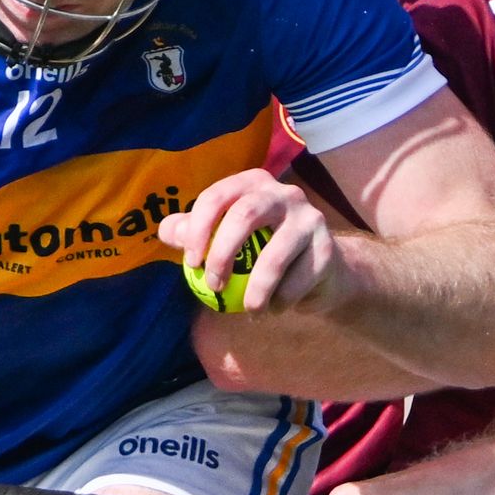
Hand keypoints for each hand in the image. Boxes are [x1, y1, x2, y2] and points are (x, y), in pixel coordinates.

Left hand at [160, 170, 345, 314]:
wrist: (316, 272)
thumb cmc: (261, 252)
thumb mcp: (223, 240)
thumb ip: (193, 233)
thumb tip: (167, 231)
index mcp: (253, 184)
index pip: (217, 196)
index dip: (198, 228)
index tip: (190, 263)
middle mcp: (284, 193)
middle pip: (246, 214)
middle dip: (223, 253)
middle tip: (213, 285)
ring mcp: (310, 218)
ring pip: (276, 254)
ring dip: (256, 289)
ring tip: (248, 310)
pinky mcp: (328, 247)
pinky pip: (298, 280)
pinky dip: (282, 301)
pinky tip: (274, 310)